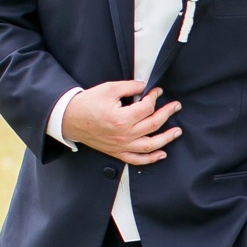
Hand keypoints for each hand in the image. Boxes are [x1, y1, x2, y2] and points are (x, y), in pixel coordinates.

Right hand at [62, 80, 181, 165]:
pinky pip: (136, 160)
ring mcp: (120, 146)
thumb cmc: (87, 103)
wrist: (69, 118)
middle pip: (153, 125)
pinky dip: (150, 159)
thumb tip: (146, 86)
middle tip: (176, 106)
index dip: (154, 97)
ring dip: (166, 138)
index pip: (147, 108)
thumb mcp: (109, 89)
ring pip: (149, 145)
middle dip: (167, 114)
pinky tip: (161, 154)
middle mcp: (123, 135)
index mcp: (121, 118)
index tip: (157, 91)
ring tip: (177, 131)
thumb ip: (130, 87)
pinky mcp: (116, 152)